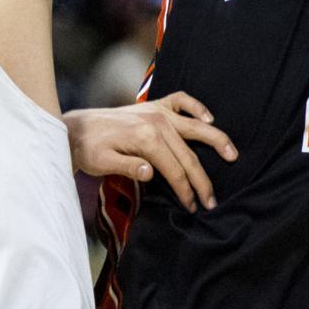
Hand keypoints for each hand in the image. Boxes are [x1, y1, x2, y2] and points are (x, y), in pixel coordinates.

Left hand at [64, 91, 237, 212]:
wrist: (76, 129)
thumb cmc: (89, 149)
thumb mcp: (102, 163)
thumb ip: (128, 167)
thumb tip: (152, 173)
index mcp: (146, 138)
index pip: (175, 169)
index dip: (186, 190)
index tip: (193, 207)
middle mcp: (157, 122)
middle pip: (189, 154)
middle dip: (202, 179)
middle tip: (212, 201)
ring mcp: (158, 112)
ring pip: (195, 127)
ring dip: (216, 140)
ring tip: (232, 154)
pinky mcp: (156, 106)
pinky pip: (183, 101)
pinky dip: (197, 107)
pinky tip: (209, 118)